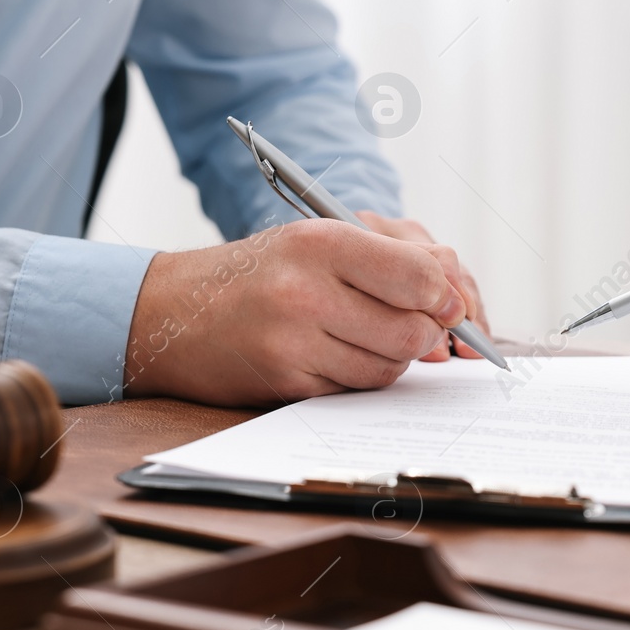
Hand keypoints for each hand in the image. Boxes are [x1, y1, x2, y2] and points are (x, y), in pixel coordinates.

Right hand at [123, 219, 473, 405]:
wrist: (172, 311)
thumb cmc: (261, 272)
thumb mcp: (319, 240)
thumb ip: (395, 256)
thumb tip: (457, 290)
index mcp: (322, 242)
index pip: (419, 276)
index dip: (446, 297)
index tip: (450, 304)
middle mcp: (306, 291)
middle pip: (413, 330)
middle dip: (424, 333)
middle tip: (409, 323)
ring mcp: (294, 342)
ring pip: (391, 366)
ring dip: (392, 356)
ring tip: (362, 334)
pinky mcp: (287, 383)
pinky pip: (357, 388)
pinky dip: (359, 376)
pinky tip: (334, 354)